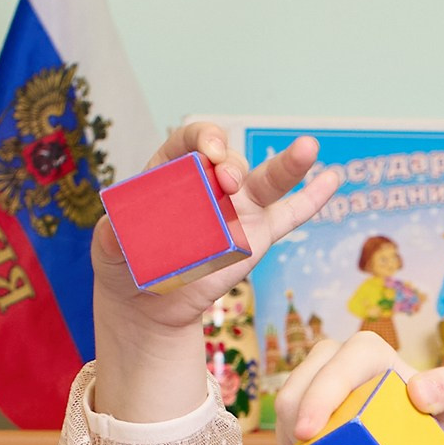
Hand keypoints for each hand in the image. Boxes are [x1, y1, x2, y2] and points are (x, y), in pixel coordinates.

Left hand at [91, 123, 333, 335]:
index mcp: (174, 171)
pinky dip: (312, 199)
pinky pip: (290, 215)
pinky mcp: (258, 236)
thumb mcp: (110, 247)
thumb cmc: (126, 264)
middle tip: (227, 181)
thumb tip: (120, 229)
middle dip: (232, 164)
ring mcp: (239, 209)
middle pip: (230, 160)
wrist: (148, 304)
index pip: (193, 141)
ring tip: (308, 148)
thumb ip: (116, 234)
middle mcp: (211, 183)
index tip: (208, 153)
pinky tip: (333, 178)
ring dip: (289, 164)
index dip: (204, 139)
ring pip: (267, 180)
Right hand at [276, 329, 443, 444]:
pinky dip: (289, 444)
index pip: (344, 359)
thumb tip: (418, 392)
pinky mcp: (304, 413)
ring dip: (290, 429)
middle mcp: (338, 363)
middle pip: (305, 378)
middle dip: (298, 411)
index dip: (324, 390)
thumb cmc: (432, 433)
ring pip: (287, 401)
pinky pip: (283, 425)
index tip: (314, 429)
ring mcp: (317, 388)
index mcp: (370, 354)